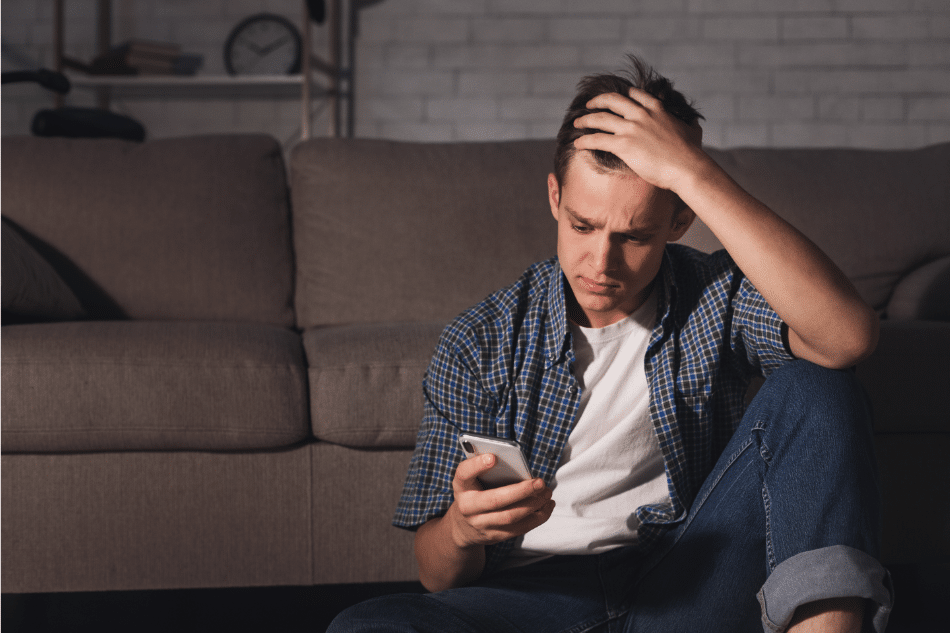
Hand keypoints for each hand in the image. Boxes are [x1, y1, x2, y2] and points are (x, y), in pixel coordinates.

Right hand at [447, 453, 554, 548]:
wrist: (463, 527)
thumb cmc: (474, 493)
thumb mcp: (472, 480)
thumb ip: (487, 470)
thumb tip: (518, 466)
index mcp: (461, 486)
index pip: (464, 474)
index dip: (477, 465)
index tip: (493, 457)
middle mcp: (467, 507)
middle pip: (495, 500)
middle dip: (521, 491)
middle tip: (540, 482)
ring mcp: (481, 524)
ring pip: (511, 517)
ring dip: (533, 505)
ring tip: (546, 493)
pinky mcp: (495, 536)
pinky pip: (519, 529)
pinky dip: (537, 517)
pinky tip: (547, 506)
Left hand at [572, 87, 705, 192]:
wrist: (687, 167)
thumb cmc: (692, 154)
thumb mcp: (692, 130)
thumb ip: (689, 124)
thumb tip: (694, 122)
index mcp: (657, 109)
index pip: (635, 95)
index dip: (622, 95)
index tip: (614, 98)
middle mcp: (641, 115)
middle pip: (612, 101)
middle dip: (597, 101)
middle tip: (588, 105)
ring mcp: (631, 129)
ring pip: (600, 118)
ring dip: (585, 120)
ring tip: (576, 123)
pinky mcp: (624, 145)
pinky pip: (597, 139)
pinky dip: (584, 140)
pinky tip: (577, 143)